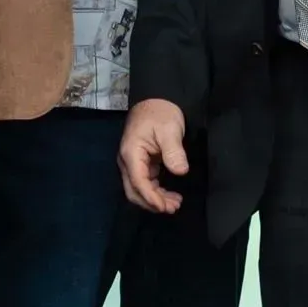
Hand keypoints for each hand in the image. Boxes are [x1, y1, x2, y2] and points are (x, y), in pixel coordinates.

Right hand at [118, 99, 188, 213]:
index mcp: (131, 153)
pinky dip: (155, 191)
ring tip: (175, 203)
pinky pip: (144, 182)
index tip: (165, 207)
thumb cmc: (161, 112)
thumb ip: (173, 151)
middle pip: (134, 191)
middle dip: (152, 202)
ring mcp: (132, 162)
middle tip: (173, 207)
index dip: (151, 198)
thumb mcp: (169, 129)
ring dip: (154, 199)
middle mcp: (127, 161)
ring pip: (139, 189)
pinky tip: (168, 194)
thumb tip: (180, 171)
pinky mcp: (140, 162)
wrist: (156, 99)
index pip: (138, 182)